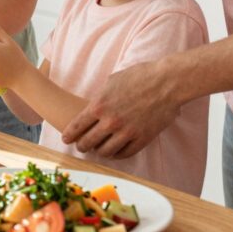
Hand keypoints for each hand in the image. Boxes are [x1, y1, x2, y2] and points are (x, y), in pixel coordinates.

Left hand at [61, 60, 181, 157]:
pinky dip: (117, 154)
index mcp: (99, 106)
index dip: (69, 135)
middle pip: (88, 142)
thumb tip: (94, 107)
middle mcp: (110, 122)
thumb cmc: (139, 76)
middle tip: (81, 147)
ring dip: (99, 152)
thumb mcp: (111, 81)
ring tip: (98, 150)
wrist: (166, 82)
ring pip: (105, 152)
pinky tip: (115, 152)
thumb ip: (100, 97)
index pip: (77, 126)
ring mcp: (127, 132)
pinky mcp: (142, 139)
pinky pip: (125, 153)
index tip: (66, 139)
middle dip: (82, 146)